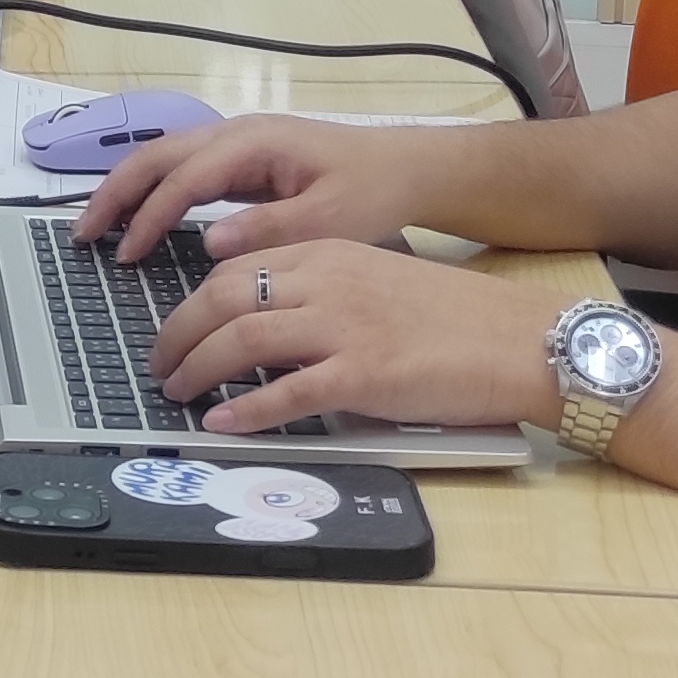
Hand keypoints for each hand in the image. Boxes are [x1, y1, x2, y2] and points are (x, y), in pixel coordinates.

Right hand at [69, 113, 439, 261]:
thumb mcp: (329, 218)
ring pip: (164, 158)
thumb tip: (209, 242)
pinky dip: (152, 191)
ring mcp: (237, 144)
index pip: (185, 177)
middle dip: (115, 192)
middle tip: (83, 233)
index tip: (126, 254)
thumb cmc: (371, 190)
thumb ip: (269, 228)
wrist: (405, 167)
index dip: (151, 216)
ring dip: (127, 189)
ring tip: (96, 228)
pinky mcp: (241, 160)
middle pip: (157, 155)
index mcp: (255, 143)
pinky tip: (139, 221)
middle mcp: (237, 134)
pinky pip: (183, 170)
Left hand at [148, 238, 564, 437]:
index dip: (193, 300)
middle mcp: (329, 282)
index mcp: (330, 255)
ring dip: (197, 367)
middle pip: (224, 297)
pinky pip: (286, 391)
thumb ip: (323, 294)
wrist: (516, 339)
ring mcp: (345, 327)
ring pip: (242, 338)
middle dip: (178, 331)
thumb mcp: (377, 282)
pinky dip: (244, 409)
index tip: (176, 326)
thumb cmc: (454, 319)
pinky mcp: (364, 375)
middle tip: (160, 361)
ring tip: (177, 391)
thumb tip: (267, 325)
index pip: (237, 267)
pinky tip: (221, 422)